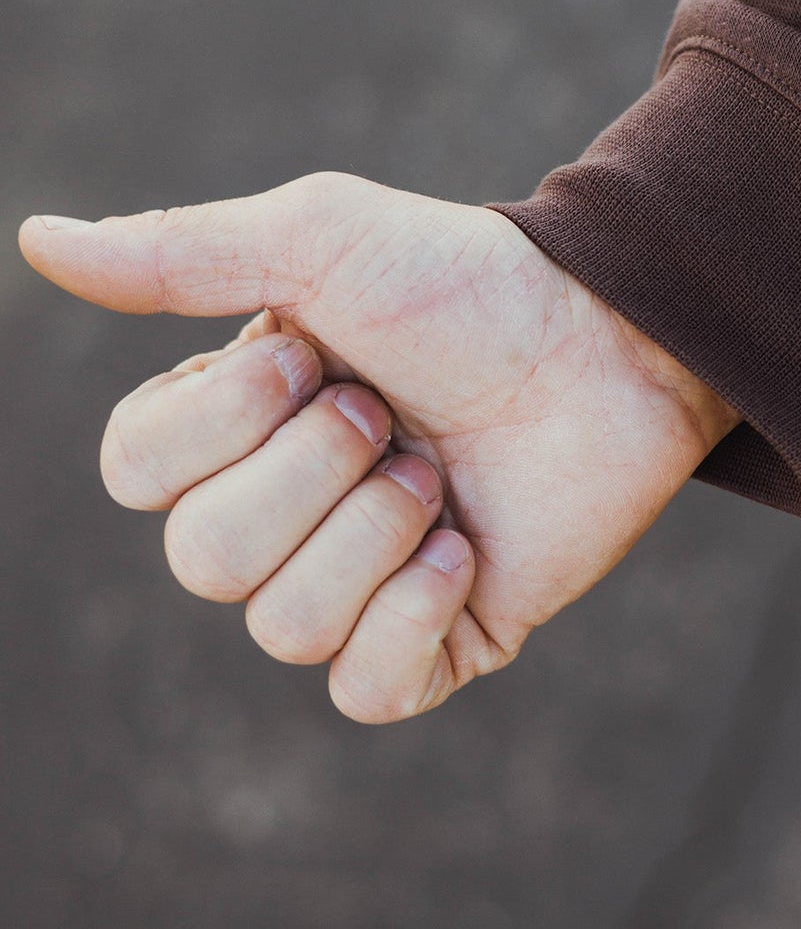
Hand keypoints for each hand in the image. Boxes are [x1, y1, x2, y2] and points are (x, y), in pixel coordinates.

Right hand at [20, 174, 733, 720]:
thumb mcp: (318, 240)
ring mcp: (360, 583)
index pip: (135, 474)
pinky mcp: (439, 641)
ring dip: (375, 530)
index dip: (219, 421)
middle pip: (202, 562)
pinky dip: (414, 616)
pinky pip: (366, 690)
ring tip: (440, 470)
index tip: (312, 353)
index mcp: (236, 423)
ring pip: (282, 628)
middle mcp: (282, 511)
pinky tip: (464, 551)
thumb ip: (177, 255)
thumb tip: (36, 238)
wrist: (614, 338)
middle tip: (394, 413)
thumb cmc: (467, 281)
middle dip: (313, 474)